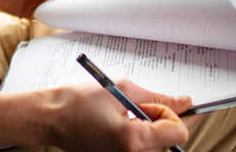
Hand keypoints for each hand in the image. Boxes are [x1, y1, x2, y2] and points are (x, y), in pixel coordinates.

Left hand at [0, 0, 79, 17]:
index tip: (88, 1)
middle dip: (72, 6)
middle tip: (84, 15)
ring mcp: (38, 0)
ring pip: (56, 10)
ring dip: (62, 15)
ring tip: (74, 22)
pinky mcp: (29, 12)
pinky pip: (44, 18)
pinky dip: (51, 21)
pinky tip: (57, 25)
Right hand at [48, 79, 190, 151]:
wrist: (51, 118)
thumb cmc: (78, 103)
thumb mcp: (122, 90)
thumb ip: (158, 97)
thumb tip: (184, 102)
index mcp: (133, 140)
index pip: (179, 132)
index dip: (171, 113)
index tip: (157, 103)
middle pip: (170, 141)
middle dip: (161, 119)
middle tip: (136, 106)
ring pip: (158, 145)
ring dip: (151, 128)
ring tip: (125, 116)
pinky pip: (143, 149)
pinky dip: (140, 136)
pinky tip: (122, 126)